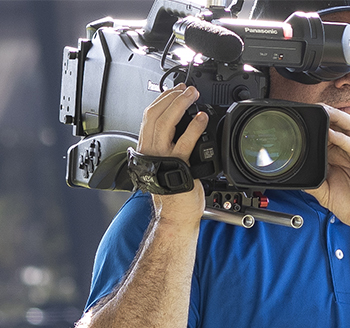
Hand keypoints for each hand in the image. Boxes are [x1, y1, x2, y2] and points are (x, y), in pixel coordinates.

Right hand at [139, 84, 209, 225]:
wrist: (175, 215)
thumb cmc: (173, 192)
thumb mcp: (166, 162)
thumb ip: (169, 144)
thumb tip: (183, 124)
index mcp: (147, 148)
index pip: (149, 116)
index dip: (162, 99)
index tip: (176, 90)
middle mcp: (151, 151)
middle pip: (155, 114)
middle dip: (172, 97)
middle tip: (187, 89)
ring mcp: (162, 157)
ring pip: (165, 123)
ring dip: (180, 104)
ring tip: (193, 96)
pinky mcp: (177, 165)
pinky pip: (185, 141)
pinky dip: (194, 127)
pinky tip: (202, 118)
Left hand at [304, 105, 349, 232]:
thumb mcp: (326, 194)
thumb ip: (313, 184)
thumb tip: (296, 178)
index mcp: (340, 156)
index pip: (328, 134)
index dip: (318, 125)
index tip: (302, 119)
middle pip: (340, 126)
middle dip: (328, 114)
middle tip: (313, 107)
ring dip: (338, 118)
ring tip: (325, 111)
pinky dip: (344, 140)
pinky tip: (334, 135)